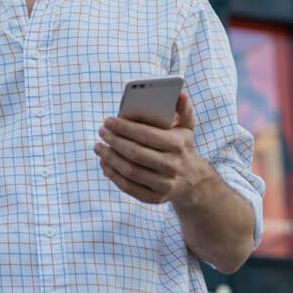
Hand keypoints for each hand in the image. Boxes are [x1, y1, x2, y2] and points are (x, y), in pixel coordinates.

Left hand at [93, 92, 209, 205]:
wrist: (193, 181)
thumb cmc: (182, 147)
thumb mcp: (187, 128)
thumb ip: (183, 109)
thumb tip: (180, 93)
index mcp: (178, 145)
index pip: (147, 135)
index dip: (125, 128)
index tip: (108, 120)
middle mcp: (172, 166)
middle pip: (136, 154)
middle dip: (115, 141)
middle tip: (101, 132)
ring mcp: (164, 184)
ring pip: (130, 171)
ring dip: (110, 158)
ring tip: (98, 146)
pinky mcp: (156, 198)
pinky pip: (129, 188)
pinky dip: (113, 175)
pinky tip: (104, 163)